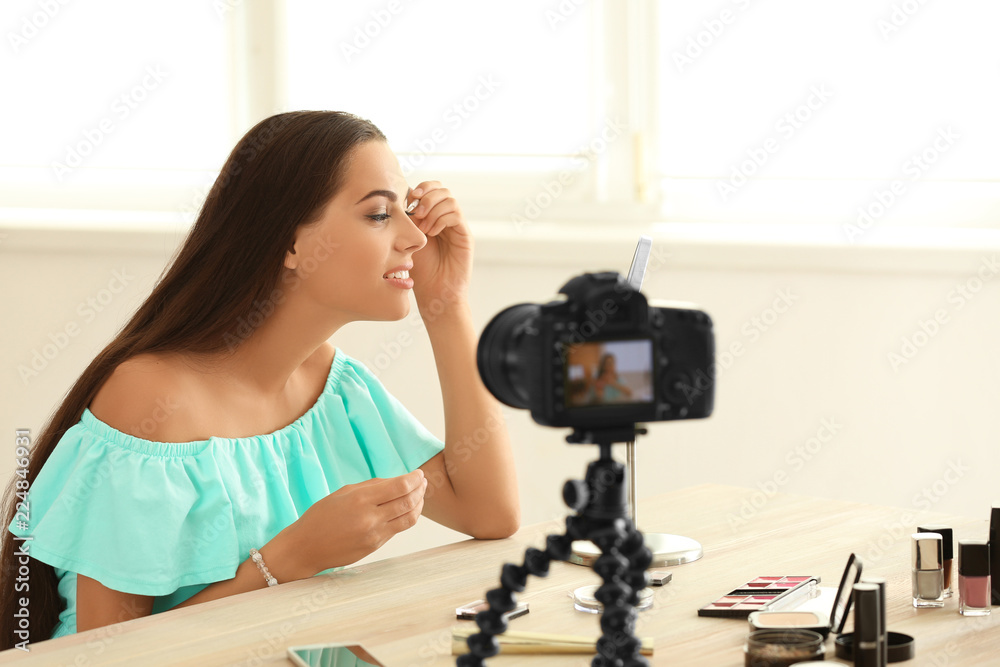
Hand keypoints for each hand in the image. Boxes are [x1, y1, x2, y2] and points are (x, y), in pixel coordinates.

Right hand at [289, 469, 426, 574]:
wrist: (306, 547)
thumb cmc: (321, 515)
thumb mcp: (344, 492)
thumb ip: (372, 486)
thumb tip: (397, 482)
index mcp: (360, 499)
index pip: (399, 487)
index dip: (414, 479)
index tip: (419, 473)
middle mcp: (370, 518)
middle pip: (408, 502)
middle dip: (420, 490)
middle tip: (423, 482)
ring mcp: (374, 535)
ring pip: (409, 518)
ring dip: (419, 505)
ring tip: (420, 495)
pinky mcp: (375, 547)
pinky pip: (398, 529)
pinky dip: (407, 517)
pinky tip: (407, 509)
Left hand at [406, 181, 472, 314]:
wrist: (434, 293)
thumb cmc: (419, 271)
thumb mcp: (407, 240)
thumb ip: (406, 220)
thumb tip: (401, 198)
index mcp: (431, 216)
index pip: (429, 189)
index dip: (420, 189)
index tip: (407, 199)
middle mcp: (445, 218)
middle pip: (441, 189)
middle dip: (427, 196)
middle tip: (417, 212)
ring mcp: (456, 226)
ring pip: (449, 199)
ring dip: (433, 209)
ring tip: (423, 228)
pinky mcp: (465, 236)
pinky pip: (456, 214)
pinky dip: (442, 219)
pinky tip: (432, 233)